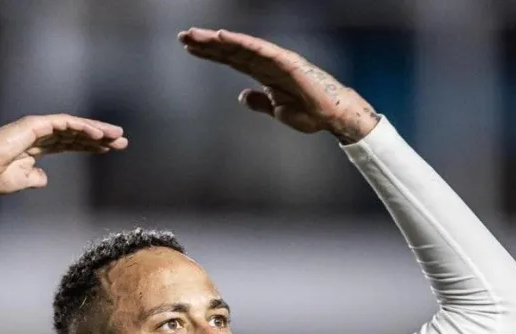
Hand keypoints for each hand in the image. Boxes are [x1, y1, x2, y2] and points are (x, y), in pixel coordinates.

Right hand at [0, 114, 127, 193]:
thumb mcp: (22, 181)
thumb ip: (35, 178)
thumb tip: (45, 178)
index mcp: (38, 147)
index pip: (70, 143)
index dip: (90, 145)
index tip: (109, 149)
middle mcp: (41, 134)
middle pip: (77, 133)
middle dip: (100, 137)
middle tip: (121, 141)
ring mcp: (39, 127)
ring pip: (75, 125)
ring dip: (97, 130)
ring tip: (116, 136)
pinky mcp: (35, 124)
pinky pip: (65, 123)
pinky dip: (82, 127)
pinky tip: (98, 134)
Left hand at [178, 28, 379, 142]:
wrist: (333, 115)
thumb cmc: (309, 112)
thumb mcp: (277, 110)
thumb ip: (259, 102)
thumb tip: (242, 96)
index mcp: (263, 72)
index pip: (231, 59)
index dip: (210, 52)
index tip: (189, 48)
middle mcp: (267, 62)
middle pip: (231, 50)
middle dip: (207, 43)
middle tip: (182, 36)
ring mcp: (277, 60)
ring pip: (241, 46)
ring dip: (217, 40)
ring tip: (194, 36)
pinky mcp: (287, 62)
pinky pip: (260, 50)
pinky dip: (241, 42)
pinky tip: (223, 37)